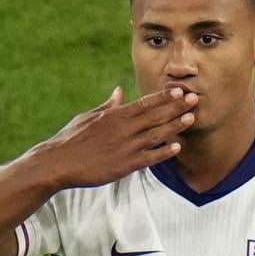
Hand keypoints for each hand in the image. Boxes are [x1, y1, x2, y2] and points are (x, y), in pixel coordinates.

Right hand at [33, 87, 197, 188]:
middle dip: (177, 107)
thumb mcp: (88, 117)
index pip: (145, 103)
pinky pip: (149, 158)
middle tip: (196, 99)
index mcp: (115, 115)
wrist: (58, 162)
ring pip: (156, 135)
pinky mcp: (124, 165)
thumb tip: (119, 91)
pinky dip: (163, 152)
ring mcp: (125, 147)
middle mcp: (123, 129)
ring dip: (175, 126)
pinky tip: (177, 147)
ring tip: (192, 118)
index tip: (180, 90)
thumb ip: (108, 106)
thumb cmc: (71, 139)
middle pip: (156, 116)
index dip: (164, 97)